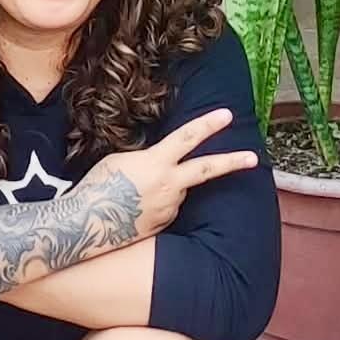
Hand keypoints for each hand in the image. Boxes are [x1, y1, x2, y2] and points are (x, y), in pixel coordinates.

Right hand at [84, 110, 258, 238]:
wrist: (87, 224)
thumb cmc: (98, 186)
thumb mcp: (120, 160)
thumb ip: (147, 159)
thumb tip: (160, 163)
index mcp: (157, 163)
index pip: (187, 137)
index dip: (208, 124)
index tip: (226, 115)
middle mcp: (169, 185)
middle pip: (207, 169)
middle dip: (232, 162)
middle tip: (253, 157)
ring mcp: (169, 207)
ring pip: (177, 190)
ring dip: (164, 188)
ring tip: (131, 194)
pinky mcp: (164, 224)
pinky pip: (167, 208)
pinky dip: (156, 205)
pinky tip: (134, 209)